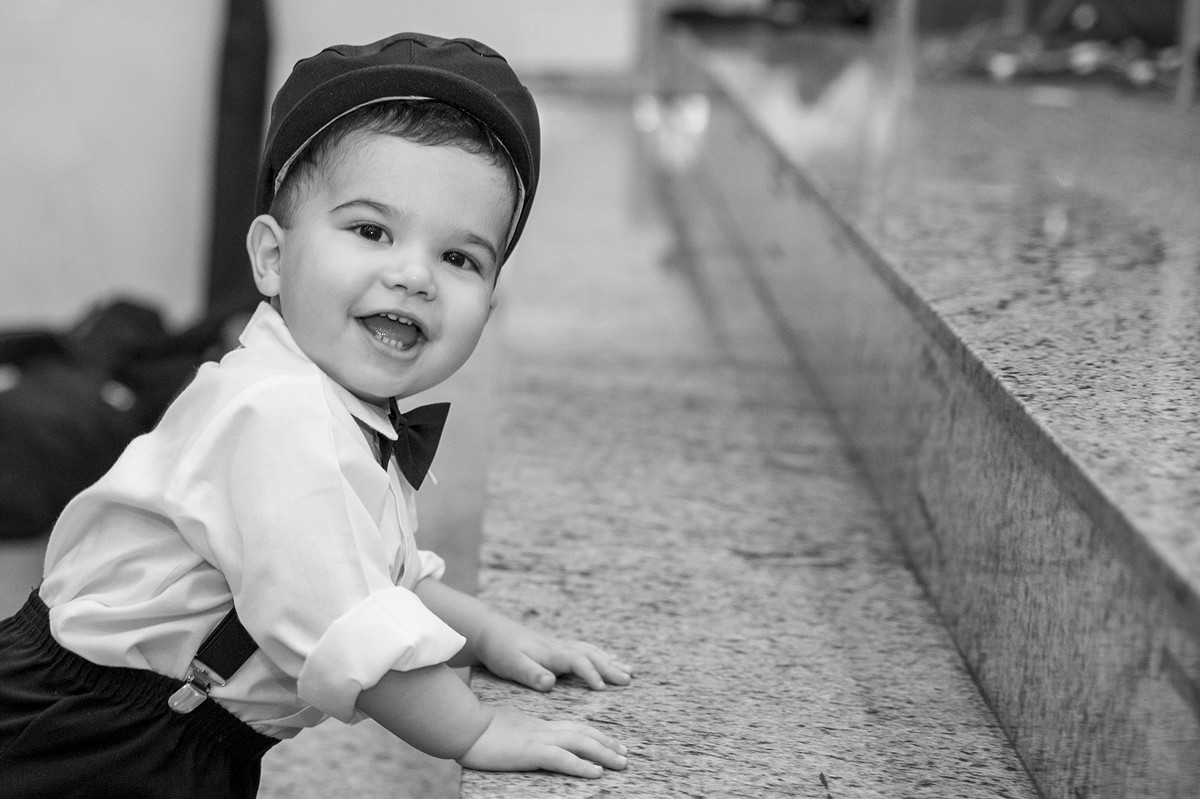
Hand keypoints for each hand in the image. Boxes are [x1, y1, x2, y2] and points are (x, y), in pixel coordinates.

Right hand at [457, 707, 627, 777]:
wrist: (463, 725)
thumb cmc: (477, 730)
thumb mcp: (507, 730)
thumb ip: (522, 736)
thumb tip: (528, 745)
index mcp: (538, 725)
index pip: (573, 727)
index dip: (594, 734)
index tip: (610, 742)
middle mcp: (543, 729)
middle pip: (583, 733)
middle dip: (607, 743)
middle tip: (625, 753)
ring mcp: (539, 739)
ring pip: (580, 744)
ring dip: (604, 754)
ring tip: (621, 763)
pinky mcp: (531, 751)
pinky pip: (562, 759)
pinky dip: (582, 765)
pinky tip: (596, 772)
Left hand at [475, 617, 633, 691]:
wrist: (490, 630)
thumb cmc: (501, 650)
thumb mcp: (512, 665)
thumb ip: (532, 674)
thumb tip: (551, 683)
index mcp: (552, 652)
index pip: (579, 662)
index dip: (592, 674)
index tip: (603, 689)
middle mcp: (560, 647)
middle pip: (592, 655)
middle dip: (611, 668)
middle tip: (629, 680)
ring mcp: (560, 646)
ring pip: (591, 651)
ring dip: (610, 661)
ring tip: (629, 671)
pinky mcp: (556, 648)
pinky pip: (585, 650)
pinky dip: (600, 655)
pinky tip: (608, 659)